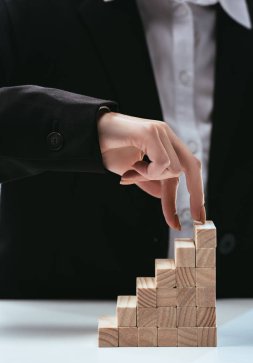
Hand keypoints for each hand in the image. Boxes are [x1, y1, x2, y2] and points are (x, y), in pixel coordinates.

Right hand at [97, 111, 205, 229]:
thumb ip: (149, 182)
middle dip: (196, 195)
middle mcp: (167, 135)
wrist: (89, 134)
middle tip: (194, 218)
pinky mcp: (151, 132)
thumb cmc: (109, 150)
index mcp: (166, 143)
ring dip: (152, 178)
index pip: (187, 169)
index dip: (194, 194)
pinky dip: (148, 172)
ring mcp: (160, 132)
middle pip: (192, 166)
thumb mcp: (133, 172)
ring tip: (132, 171)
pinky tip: (133, 165)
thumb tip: (164, 195)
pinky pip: (161, 163)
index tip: (197, 218)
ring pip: (174, 169)